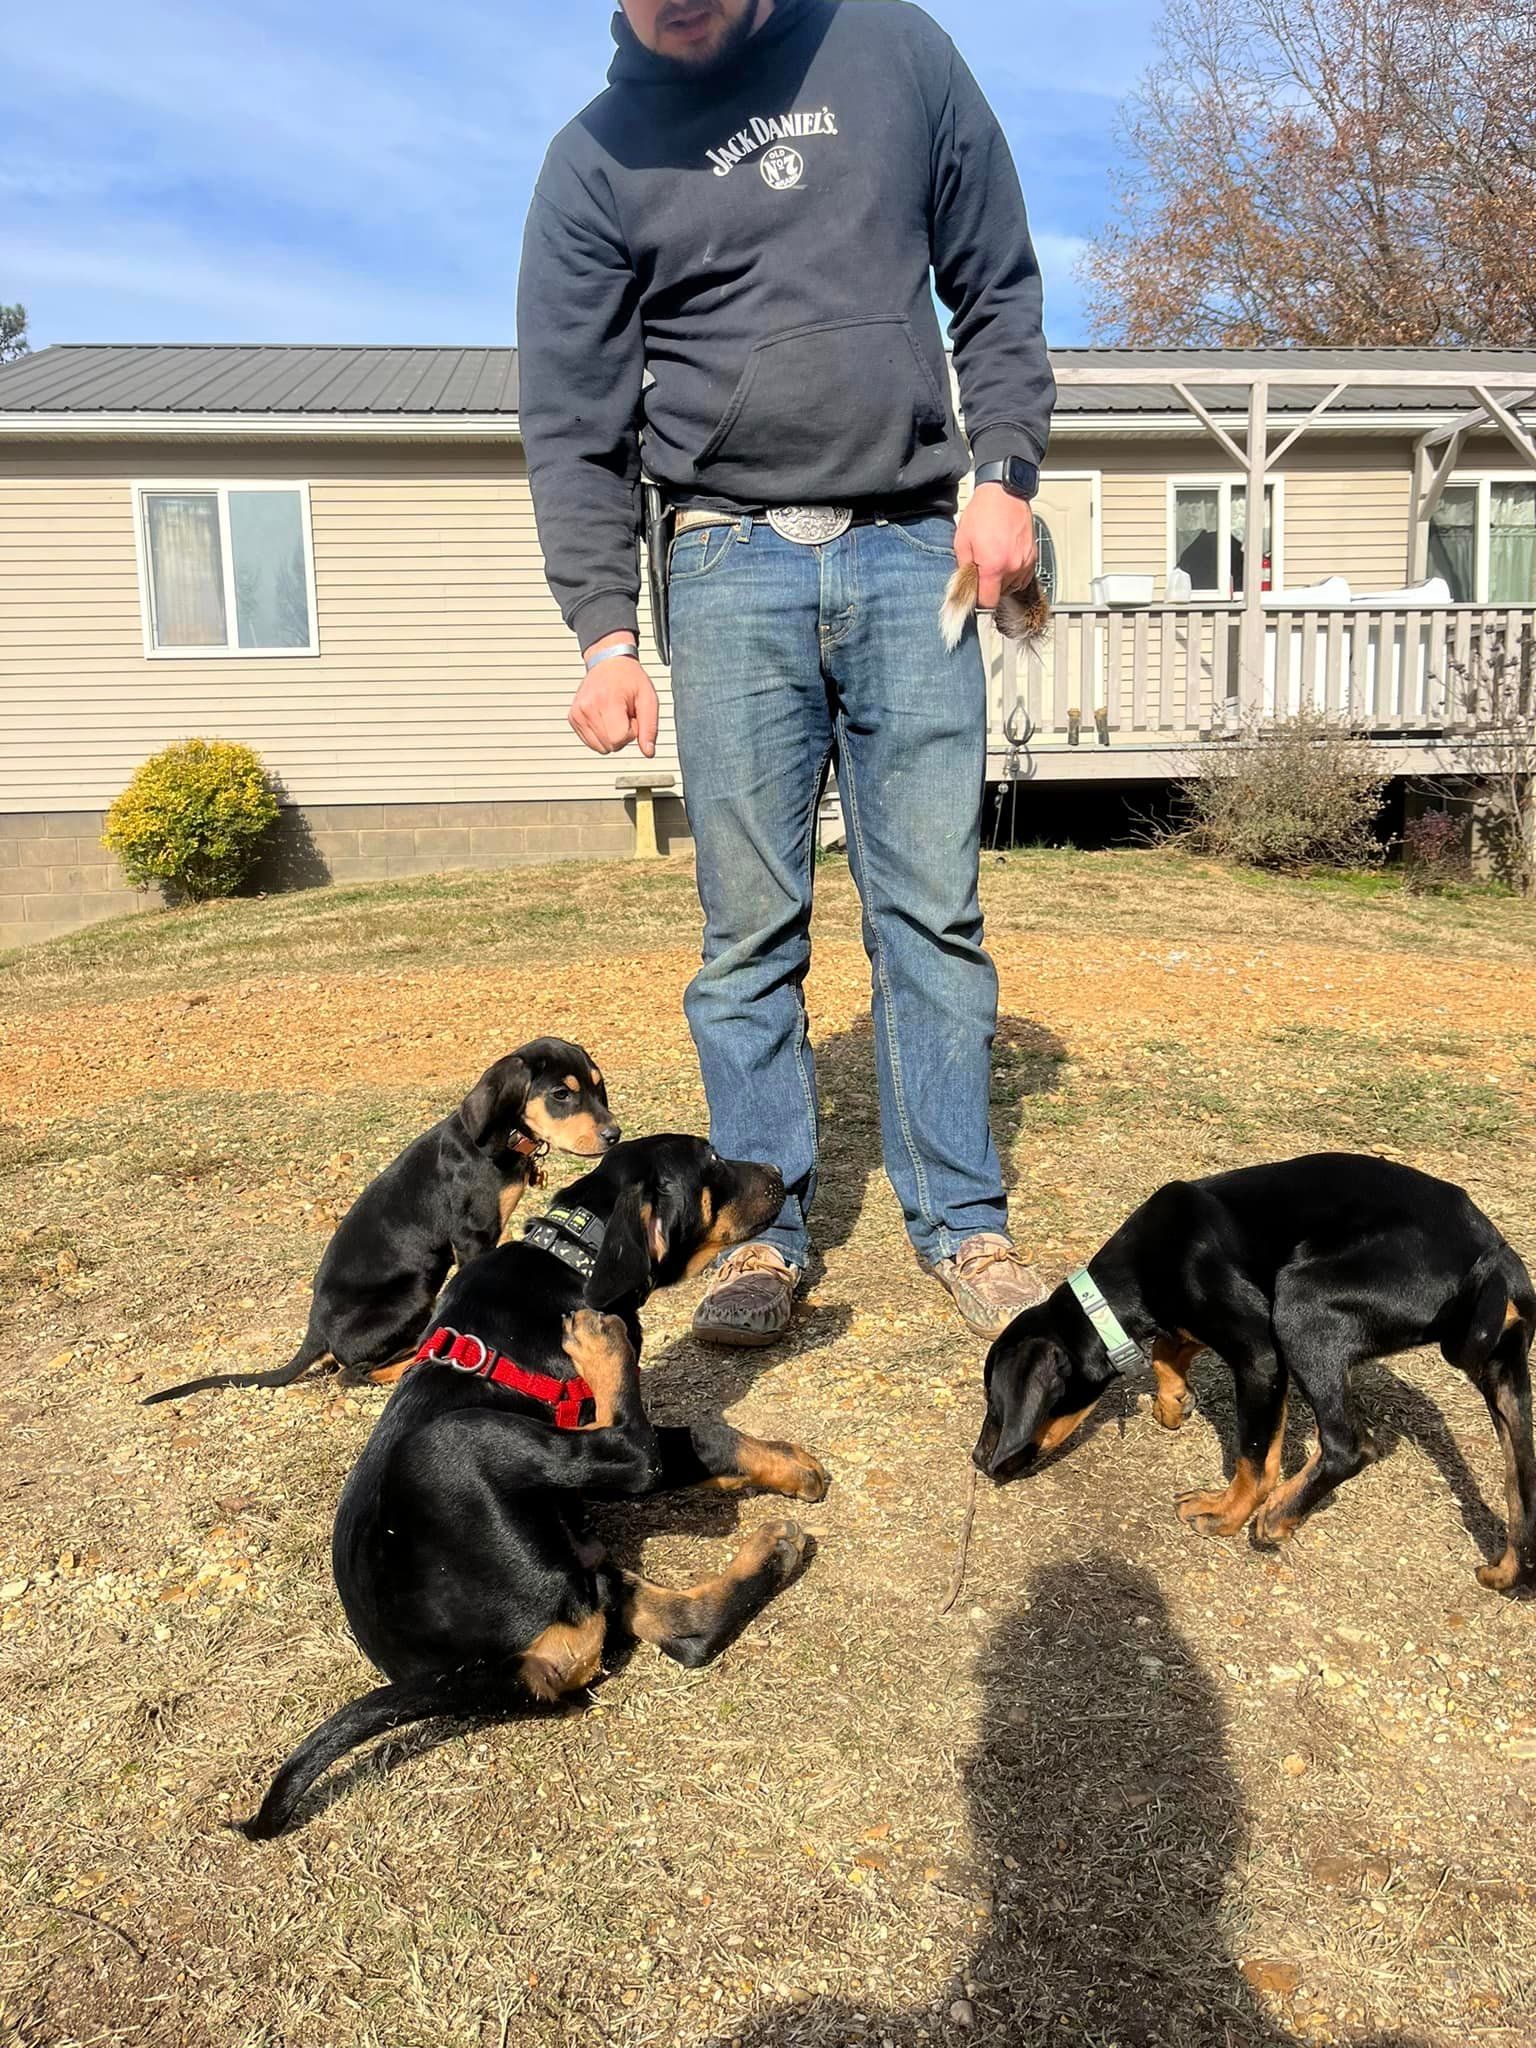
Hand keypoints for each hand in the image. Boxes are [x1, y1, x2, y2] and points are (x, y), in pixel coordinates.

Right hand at [569, 638, 658, 757]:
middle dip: (621, 735)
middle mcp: (587, 708)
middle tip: (623, 714)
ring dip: (611, 736)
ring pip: (600, 747)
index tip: (631, 716)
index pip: (618, 739)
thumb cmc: (629, 678)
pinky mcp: (573, 718)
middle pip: (610, 746)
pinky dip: (601, 734)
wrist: (609, 663)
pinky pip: (591, 742)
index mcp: (606, 701)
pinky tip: (604, 716)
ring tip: (614, 714)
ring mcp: (577, 714)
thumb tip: (648, 752)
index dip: (631, 732)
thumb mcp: (648, 699)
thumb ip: (650, 728)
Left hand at [954, 484, 1037, 610]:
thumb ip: (964, 569)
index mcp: (993, 566)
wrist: (1005, 493)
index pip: (988, 603)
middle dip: (989, 587)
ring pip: (1012, 586)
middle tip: (981, 570)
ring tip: (993, 561)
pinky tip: (1005, 560)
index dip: (979, 601)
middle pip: (1000, 594)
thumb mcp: (962, 542)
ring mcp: (1025, 562)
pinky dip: (1014, 573)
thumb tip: (966, 587)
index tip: (975, 595)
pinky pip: (1023, 576)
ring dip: (1002, 580)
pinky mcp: (1032, 556)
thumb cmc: (983, 512)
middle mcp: (1013, 567)